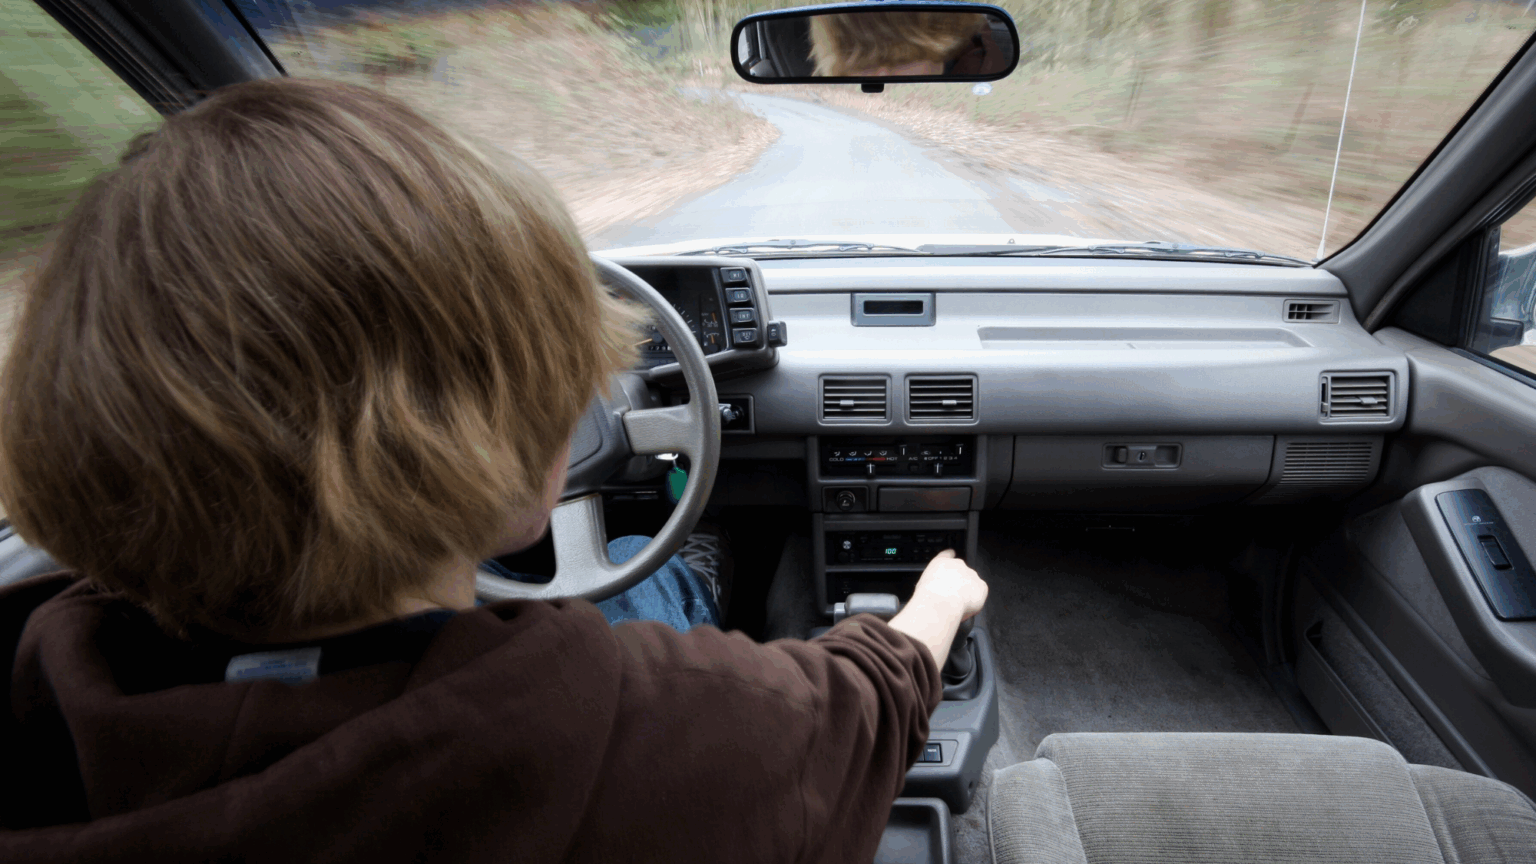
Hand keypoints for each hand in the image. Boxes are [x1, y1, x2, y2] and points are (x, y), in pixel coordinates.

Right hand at [886, 550, 986, 669]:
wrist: (941, 601)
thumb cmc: (927, 595)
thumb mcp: (920, 586)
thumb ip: (928, 583)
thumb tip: (927, 592)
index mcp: (941, 562)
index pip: (948, 555)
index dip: (950, 559)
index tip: (952, 560)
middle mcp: (958, 565)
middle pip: (961, 571)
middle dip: (958, 582)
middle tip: (951, 597)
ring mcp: (971, 575)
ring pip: (971, 583)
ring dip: (967, 591)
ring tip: (957, 605)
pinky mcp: (981, 586)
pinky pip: (980, 592)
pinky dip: (976, 600)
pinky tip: (967, 607)